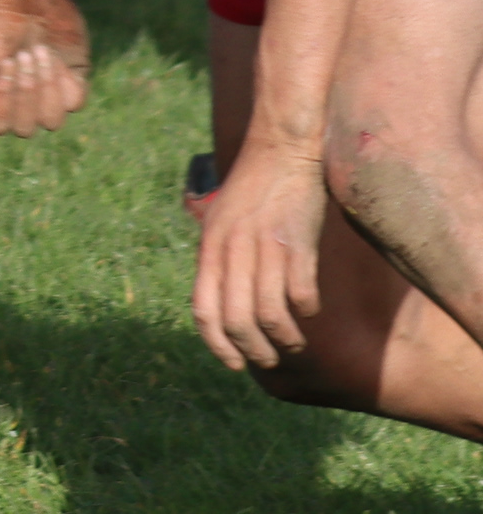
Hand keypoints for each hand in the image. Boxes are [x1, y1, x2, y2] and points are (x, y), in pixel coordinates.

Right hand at [0, 0, 91, 136]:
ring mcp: (47, 96)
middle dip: (24, 92)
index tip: (1, 62)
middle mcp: (18, 103)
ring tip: (38, 52)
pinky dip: (63, 82)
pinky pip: (73, 103)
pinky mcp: (72, 83)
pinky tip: (55, 57)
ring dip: (44, 88)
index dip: (1, 99)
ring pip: (51, 122)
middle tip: (20, 54)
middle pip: (24, 128)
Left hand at [189, 146, 325, 371]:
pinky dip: (307, 310)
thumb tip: (221, 302)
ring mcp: (265, 248)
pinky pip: (301, 294)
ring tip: (293, 344)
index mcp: (210, 248)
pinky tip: (310, 309)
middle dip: (253, 351)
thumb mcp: (221, 222)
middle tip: (267, 360)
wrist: (281, 150)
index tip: (233, 364)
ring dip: (284, 339)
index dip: (216, 344)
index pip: (203, 310)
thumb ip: (218, 259)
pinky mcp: (298, 244)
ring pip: (270, 314)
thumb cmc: (252, 189)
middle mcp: (233, 251)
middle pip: (237, 320)